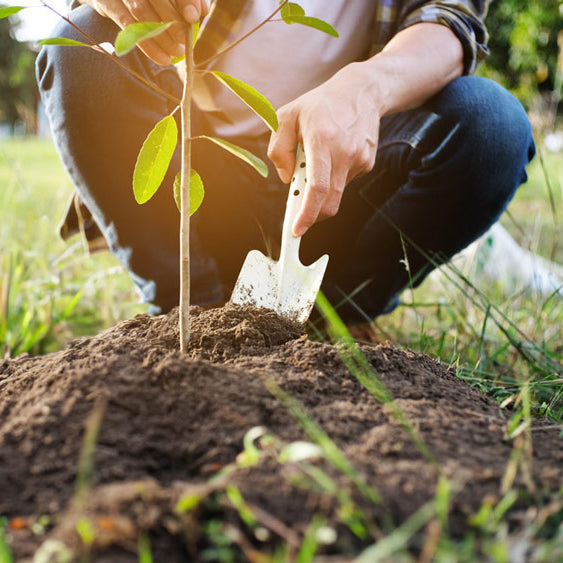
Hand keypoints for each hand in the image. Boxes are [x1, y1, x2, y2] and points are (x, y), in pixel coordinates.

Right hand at [84, 0, 208, 63]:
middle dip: (173, 21)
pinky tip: (162, 58)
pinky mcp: (106, 3)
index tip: (193, 16)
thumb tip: (201, 12)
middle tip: (185, 41)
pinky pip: (128, 27)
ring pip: (141, 12)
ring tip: (176, 52)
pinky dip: (148, 45)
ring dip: (162, 37)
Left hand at [268, 62, 380, 236]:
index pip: (317, 187)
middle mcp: (344, 152)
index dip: (307, 214)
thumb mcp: (287, 116)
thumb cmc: (321, 103)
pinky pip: (344, 182)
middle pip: (330, 201)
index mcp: (322, 140)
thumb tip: (286, 178)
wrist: (362, 91)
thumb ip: (278, 148)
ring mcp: (358, 159)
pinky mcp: (366, 163)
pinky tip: (333, 155)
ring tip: (318, 160)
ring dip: (322, 189)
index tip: (297, 230)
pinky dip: (333, 178)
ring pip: (336, 192)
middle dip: (313, 216)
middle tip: (300, 216)